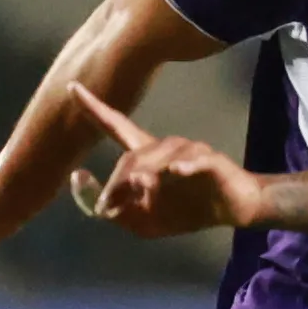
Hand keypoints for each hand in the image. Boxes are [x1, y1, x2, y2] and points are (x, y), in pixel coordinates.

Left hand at [67, 82, 259, 237]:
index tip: (72, 87)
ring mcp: (190, 152)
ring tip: (140, 190)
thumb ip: (120, 213)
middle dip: (117, 179)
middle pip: (133, 153)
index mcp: (146, 157)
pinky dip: (186, 165)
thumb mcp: (146, 221)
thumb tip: (100, 206)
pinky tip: (177, 171)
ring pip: (160, 156)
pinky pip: (196, 160)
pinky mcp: (212, 162)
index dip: (93, 109)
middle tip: (107, 204)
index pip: (115, 127)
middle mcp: (165, 148)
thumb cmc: (189, 209)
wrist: (235, 208)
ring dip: (145, 174)